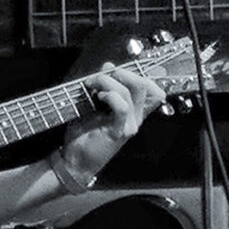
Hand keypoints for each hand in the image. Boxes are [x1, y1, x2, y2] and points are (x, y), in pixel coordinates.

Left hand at [60, 63, 165, 183]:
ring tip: (93, 84)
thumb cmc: (84, 134)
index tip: (115, 69)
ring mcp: (129, 126)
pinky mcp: (119, 132)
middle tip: (102, 74)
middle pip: (145, 85)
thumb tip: (108, 66)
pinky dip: (111, 96)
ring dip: (109, 81)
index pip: (152, 89)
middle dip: (123, 72)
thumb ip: (104, 86)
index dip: (137, 73)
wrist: (75, 162)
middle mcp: (136, 118)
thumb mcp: (94, 105)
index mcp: (134, 112)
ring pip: (131, 92)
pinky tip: (99, 96)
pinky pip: (122, 108)